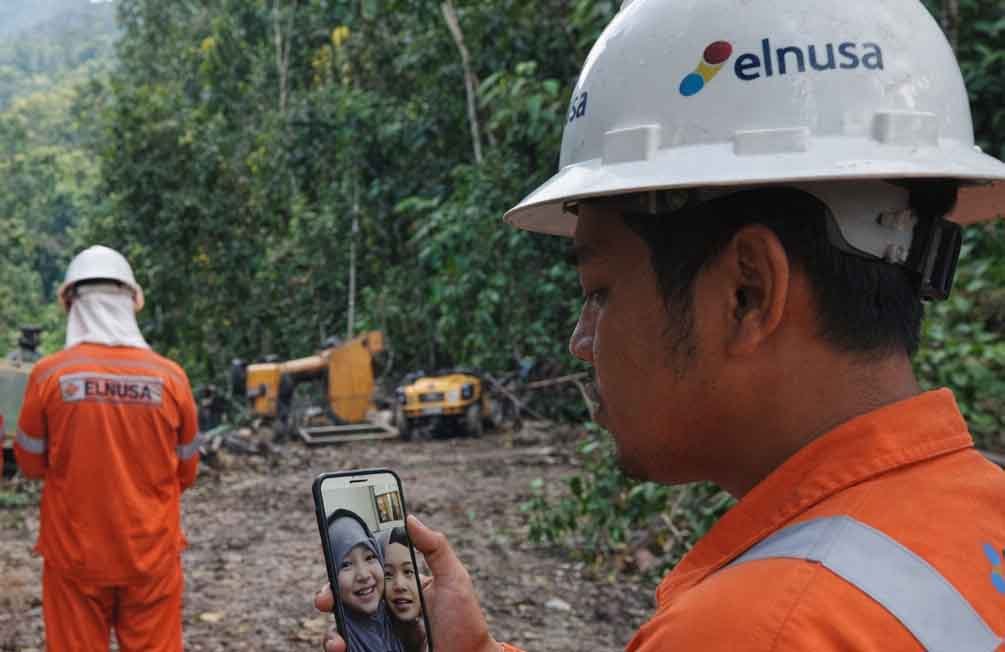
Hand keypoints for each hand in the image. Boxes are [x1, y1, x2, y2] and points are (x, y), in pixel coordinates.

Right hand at [313, 515, 500, 651]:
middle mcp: (385, 609)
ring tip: (336, 633)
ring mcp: (380, 633)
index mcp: (399, 586)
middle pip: (347, 598)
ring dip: (332, 627)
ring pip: (344, 626)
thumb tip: (410, 518)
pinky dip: (339, 647)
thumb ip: (435, 548)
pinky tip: (341, 646)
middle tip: (325, 598)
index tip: (332, 555)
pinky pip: (352, 649)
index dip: (346, 565)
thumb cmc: (464, 620)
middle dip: (329, 594)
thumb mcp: (453, 578)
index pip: (368, 571)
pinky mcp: (377, 650)